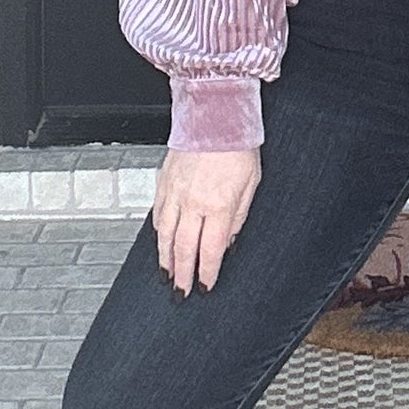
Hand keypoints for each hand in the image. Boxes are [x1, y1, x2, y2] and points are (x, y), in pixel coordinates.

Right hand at [153, 146, 260, 296]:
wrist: (215, 115)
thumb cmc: (238, 146)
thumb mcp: (251, 185)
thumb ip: (238, 217)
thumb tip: (228, 243)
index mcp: (219, 205)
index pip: (209, 251)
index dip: (206, 273)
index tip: (205, 287)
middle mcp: (193, 202)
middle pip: (184, 248)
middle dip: (182, 275)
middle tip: (181, 292)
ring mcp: (175, 192)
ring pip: (164, 235)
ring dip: (165, 259)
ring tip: (167, 275)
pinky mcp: (164, 182)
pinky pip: (157, 214)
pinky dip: (157, 233)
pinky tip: (159, 242)